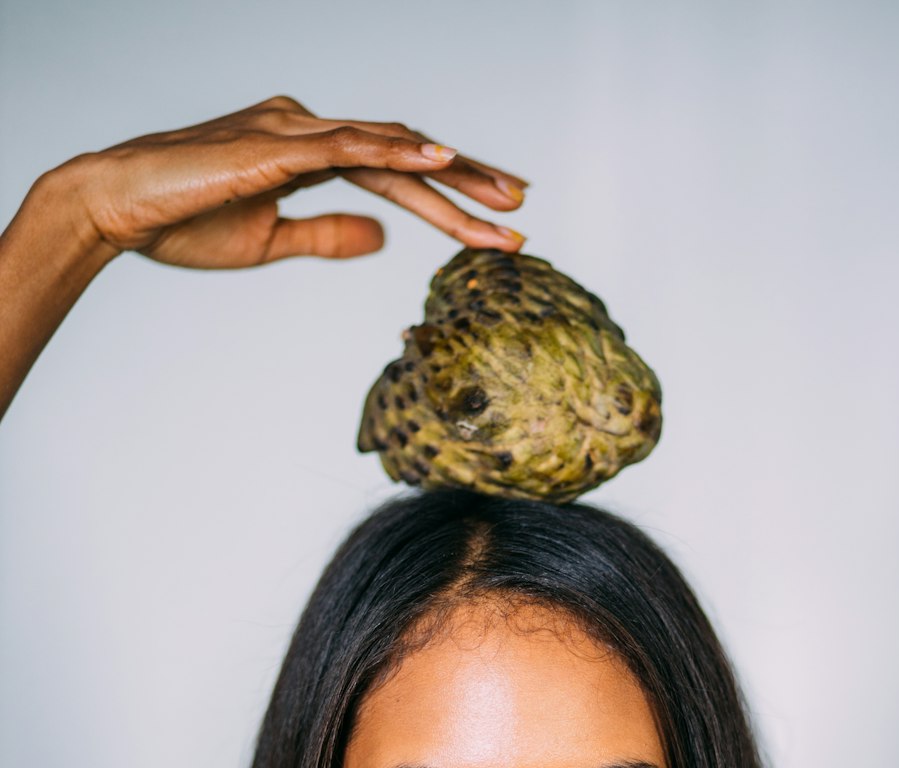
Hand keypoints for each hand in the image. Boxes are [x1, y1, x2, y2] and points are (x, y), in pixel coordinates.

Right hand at [62, 95, 528, 268]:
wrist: (117, 209)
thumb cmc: (183, 224)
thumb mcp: (271, 242)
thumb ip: (327, 237)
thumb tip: (381, 245)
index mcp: (308, 151)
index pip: (394, 172)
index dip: (446, 196)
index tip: (493, 220)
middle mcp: (308, 128)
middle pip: (404, 155)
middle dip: (466, 183)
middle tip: (519, 208)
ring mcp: (293, 129)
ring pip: (388, 149)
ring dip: (448, 176)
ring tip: (501, 201)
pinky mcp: (275, 144)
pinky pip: (348, 145)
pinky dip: (396, 152)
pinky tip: (439, 161)